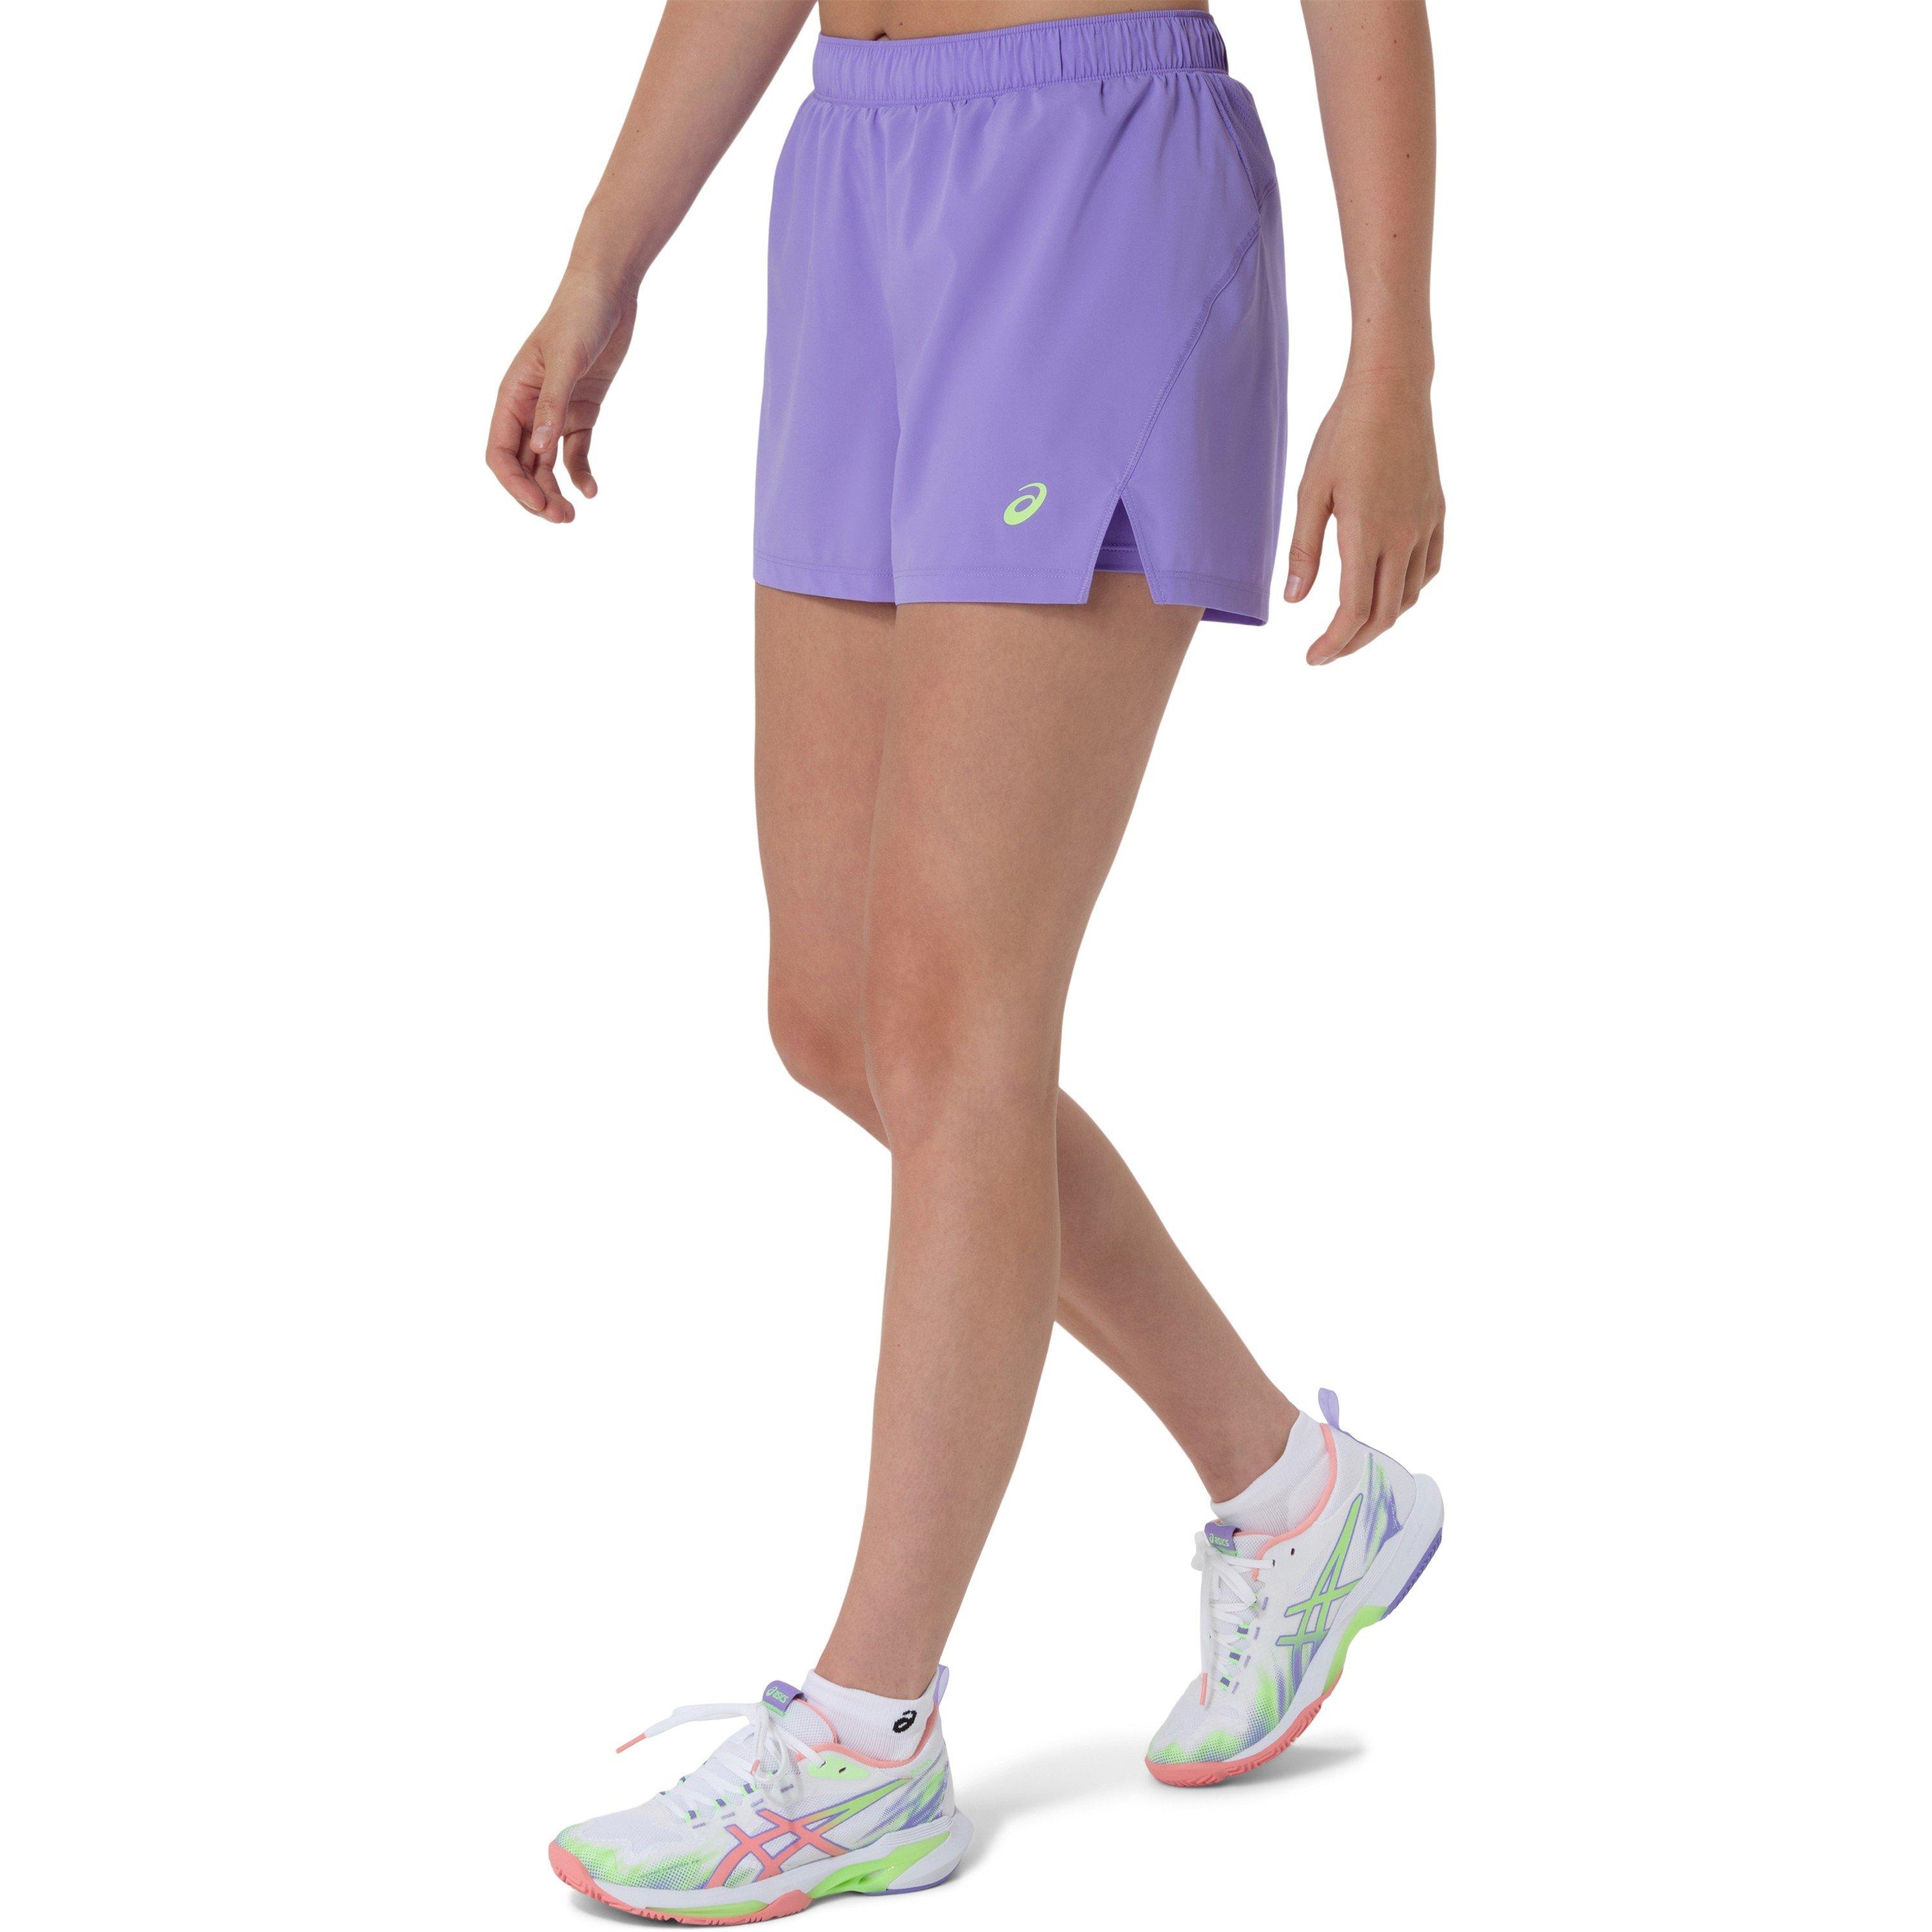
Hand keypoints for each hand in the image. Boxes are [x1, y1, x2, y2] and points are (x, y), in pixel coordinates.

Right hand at [486, 271, 637, 522]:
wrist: (608, 291)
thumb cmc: (580, 316)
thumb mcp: (566, 360)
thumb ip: (552, 404)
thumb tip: (539, 449)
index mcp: (513, 396)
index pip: (499, 452)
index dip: (514, 484)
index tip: (539, 505)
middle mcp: (529, 408)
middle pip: (521, 465)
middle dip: (536, 495)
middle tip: (563, 520)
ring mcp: (554, 411)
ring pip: (545, 464)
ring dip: (555, 490)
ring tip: (573, 515)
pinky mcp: (580, 410)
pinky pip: (574, 451)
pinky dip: (580, 473)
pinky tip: (592, 491)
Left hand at [1284, 375, 1444, 663]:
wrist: (1392, 388)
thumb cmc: (1344, 433)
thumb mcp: (1311, 491)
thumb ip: (1304, 549)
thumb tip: (1295, 601)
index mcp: (1367, 535)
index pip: (1353, 613)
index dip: (1333, 644)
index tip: (1312, 658)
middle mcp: (1403, 537)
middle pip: (1383, 615)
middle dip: (1353, 643)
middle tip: (1326, 653)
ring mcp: (1425, 525)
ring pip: (1409, 596)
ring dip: (1381, 620)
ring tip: (1352, 626)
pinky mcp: (1437, 512)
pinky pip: (1429, 569)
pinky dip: (1408, 591)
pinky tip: (1388, 590)